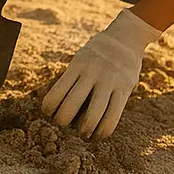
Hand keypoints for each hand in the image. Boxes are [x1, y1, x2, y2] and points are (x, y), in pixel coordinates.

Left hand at [43, 9, 161, 137]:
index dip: (49, 108)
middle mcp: (91, 73)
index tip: (48, 114)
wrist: (125, 39)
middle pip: (71, 104)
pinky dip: (104, 130)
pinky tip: (99, 135)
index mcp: (77, 65)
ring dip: (85, 130)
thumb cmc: (96, 54)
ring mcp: (109, 81)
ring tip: (83, 135)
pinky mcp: (124, 89)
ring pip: (93, 114)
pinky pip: (113, 116)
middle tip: (63, 126)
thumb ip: (74, 78)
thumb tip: (60, 105)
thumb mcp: (81, 59)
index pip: (57, 92)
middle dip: (63, 121)